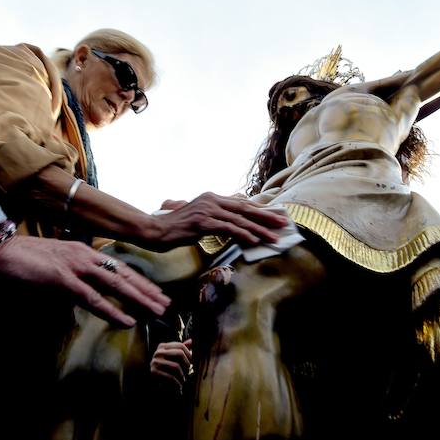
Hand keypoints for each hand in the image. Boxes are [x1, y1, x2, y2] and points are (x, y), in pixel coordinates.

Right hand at [0, 235, 169, 326]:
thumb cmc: (22, 259)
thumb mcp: (53, 265)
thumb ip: (70, 276)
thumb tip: (80, 292)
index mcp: (83, 252)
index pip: (118, 267)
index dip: (138, 280)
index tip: (155, 292)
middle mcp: (84, 256)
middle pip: (124, 275)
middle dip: (147, 290)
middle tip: (167, 304)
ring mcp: (75, 267)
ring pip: (116, 285)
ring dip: (139, 299)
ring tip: (157, 311)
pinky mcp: (63, 280)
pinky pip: (93, 298)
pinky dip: (112, 311)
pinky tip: (128, 320)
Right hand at [150, 192, 287, 248]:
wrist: (156, 230)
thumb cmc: (176, 228)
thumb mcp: (198, 218)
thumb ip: (214, 218)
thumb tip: (231, 225)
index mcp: (212, 197)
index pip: (241, 203)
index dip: (260, 210)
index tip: (275, 216)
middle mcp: (211, 200)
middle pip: (245, 209)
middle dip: (266, 217)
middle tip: (282, 224)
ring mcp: (207, 210)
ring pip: (240, 220)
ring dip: (259, 230)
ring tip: (273, 238)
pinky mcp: (203, 223)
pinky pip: (228, 229)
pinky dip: (243, 235)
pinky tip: (254, 241)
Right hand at [150, 339, 192, 391]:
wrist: (156, 384)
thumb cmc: (168, 369)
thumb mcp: (175, 358)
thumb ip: (182, 349)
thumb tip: (192, 341)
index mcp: (163, 346)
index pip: (180, 346)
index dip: (189, 354)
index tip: (192, 362)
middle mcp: (158, 352)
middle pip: (179, 354)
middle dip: (187, 364)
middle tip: (189, 371)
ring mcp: (155, 361)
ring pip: (176, 366)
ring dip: (182, 375)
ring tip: (184, 379)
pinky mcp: (153, 372)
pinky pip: (170, 376)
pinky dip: (177, 382)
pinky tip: (179, 385)